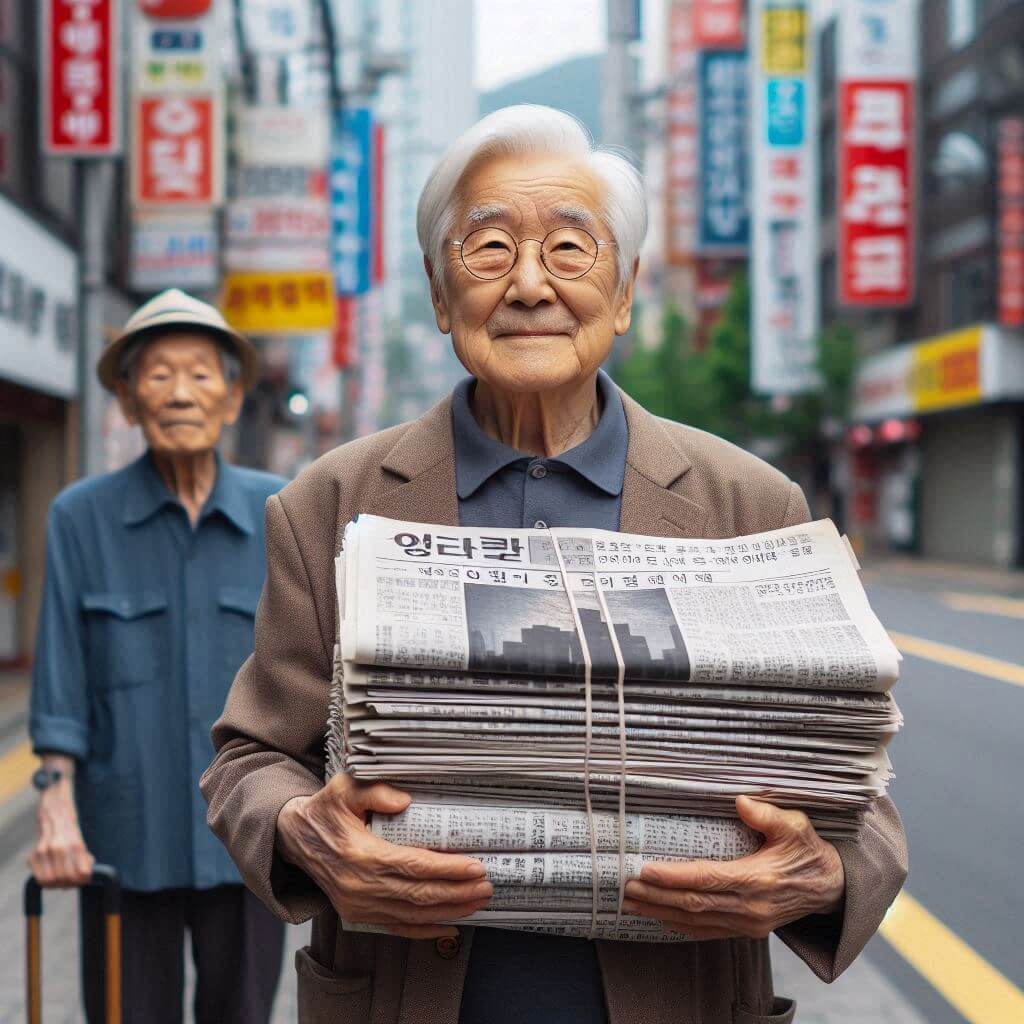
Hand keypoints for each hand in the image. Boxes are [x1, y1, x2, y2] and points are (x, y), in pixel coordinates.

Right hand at [30, 779, 94, 887]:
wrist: (53, 809)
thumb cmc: (69, 824)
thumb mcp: (81, 838)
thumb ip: (83, 855)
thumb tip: (86, 872)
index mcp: (75, 844)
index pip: (81, 873)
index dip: (84, 879)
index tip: (85, 878)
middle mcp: (59, 848)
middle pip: (66, 880)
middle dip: (71, 883)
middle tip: (74, 881)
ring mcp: (44, 851)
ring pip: (51, 881)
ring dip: (57, 884)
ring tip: (63, 880)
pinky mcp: (34, 854)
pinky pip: (38, 877)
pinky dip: (45, 881)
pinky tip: (51, 876)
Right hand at [275, 773, 492, 939]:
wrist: (295, 838)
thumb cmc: (325, 810)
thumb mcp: (343, 789)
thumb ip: (374, 790)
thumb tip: (405, 800)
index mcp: (360, 855)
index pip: (414, 866)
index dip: (448, 869)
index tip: (475, 866)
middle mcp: (360, 886)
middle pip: (419, 894)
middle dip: (458, 892)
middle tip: (487, 886)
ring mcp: (359, 904)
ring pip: (413, 914)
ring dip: (449, 911)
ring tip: (477, 902)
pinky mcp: (358, 914)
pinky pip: (397, 927)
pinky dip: (426, 930)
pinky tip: (450, 926)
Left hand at [622, 795, 844, 939]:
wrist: (830, 888)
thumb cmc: (808, 851)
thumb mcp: (796, 825)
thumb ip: (768, 814)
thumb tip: (740, 801)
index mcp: (758, 879)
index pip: (707, 879)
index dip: (674, 876)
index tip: (645, 869)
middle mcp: (751, 907)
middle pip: (694, 903)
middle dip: (656, 895)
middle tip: (624, 886)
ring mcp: (748, 923)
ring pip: (696, 921)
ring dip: (660, 912)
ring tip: (630, 902)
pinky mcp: (747, 930)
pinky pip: (707, 931)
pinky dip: (680, 925)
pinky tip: (659, 917)